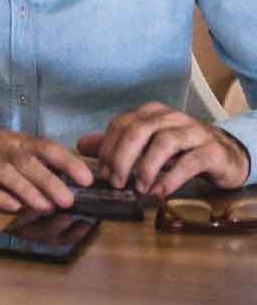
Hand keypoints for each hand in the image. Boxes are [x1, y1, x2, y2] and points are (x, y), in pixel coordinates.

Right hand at [0, 119, 91, 212]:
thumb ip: (34, 159)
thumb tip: (68, 179)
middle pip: (28, 162)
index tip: (87, 178)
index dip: (68, 162)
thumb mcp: (8, 144)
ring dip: (27, 190)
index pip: (47, 148)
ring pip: (6, 173)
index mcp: (17, 141)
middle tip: (68, 200)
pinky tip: (11, 207)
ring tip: (45, 207)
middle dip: (50, 181)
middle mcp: (0, 148)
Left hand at [73, 101, 252, 195]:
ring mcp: (194, 132)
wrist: (224, 155)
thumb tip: (81, 145)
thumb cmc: (179, 150)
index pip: (121, 124)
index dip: (107, 148)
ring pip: (165, 142)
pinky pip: (189, 162)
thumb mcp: (145, 146)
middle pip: (139, 130)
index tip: (102, 172)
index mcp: (151, 113)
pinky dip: (171, 177)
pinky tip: (159, 191)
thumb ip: (115, 145)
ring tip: (139, 188)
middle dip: (122, 158)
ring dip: (146, 167)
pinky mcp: (211, 151)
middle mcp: (172, 117)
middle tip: (115, 182)